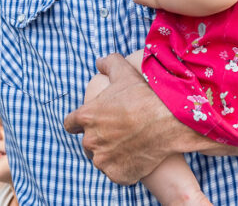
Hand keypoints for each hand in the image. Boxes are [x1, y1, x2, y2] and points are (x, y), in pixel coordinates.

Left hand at [64, 54, 199, 184]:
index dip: (79, 124)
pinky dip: (124, 168)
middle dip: (99, 139)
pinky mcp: (116, 175)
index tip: (91, 123)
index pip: (70, 124)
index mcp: (86, 117)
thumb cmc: (144, 96)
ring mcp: (102, 160)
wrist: (168, 122)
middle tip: (118, 133)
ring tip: (129, 146)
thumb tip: (99, 62)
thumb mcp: (125, 73)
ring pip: (101, 159)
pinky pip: (116, 173)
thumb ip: (109, 64)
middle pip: (88, 143)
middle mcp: (90, 141)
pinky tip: (137, 158)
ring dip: (110, 154)